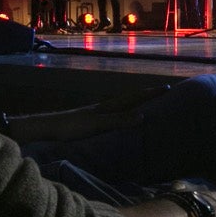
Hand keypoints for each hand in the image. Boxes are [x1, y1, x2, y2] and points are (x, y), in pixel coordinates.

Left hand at [4, 84, 171, 143]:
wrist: (47, 128)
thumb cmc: (71, 127)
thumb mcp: (98, 125)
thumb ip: (119, 121)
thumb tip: (144, 116)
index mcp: (108, 107)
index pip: (135, 98)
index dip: (151, 94)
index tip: (168, 88)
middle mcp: (104, 108)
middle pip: (130, 99)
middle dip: (146, 96)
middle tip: (163, 92)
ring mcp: (96, 114)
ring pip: (121, 107)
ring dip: (135, 104)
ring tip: (147, 105)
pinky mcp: (90, 122)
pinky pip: (113, 116)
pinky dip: (123, 115)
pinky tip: (120, 121)